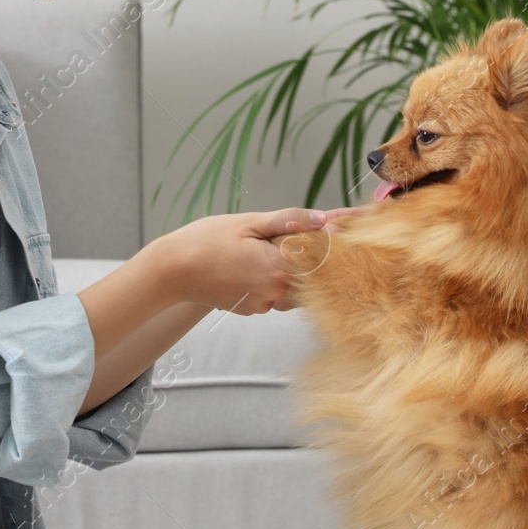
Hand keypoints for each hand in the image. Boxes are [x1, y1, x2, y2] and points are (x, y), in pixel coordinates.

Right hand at [151, 207, 327, 314]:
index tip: (357, 221)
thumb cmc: (204, 241)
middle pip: (312, 272)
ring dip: (290, 267)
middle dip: (313, 251)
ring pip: (293, 284)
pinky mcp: (252, 308)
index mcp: (279, 267)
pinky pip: (274, 292)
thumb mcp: (248, 222)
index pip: (323, 253)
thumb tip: (324, 219)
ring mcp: (264, 304)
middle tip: (303, 231)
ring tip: (266, 246)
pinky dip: (271, 277)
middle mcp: (276, 292)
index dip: (339, 236)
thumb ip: (288, 221)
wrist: (170, 272)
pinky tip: (251, 262)